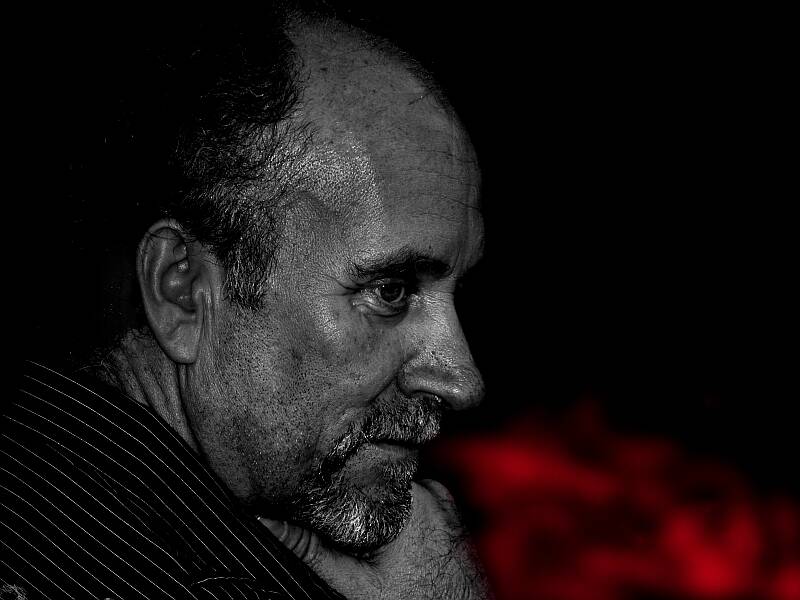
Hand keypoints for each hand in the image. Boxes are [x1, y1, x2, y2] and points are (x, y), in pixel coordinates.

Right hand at [259, 480, 491, 599]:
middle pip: (374, 477)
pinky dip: (395, 513)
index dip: (330, 479)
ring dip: (373, 504)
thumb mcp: (354, 583)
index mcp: (409, 497)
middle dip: (351, 495)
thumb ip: (310, 550)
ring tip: (362, 535)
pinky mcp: (448, 512)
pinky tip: (387, 542)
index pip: (357, 466)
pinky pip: (411, 499)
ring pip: (391, 489)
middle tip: (338, 525)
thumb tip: (267, 521)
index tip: (309, 489)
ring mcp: (443, 500)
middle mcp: (431, 490)